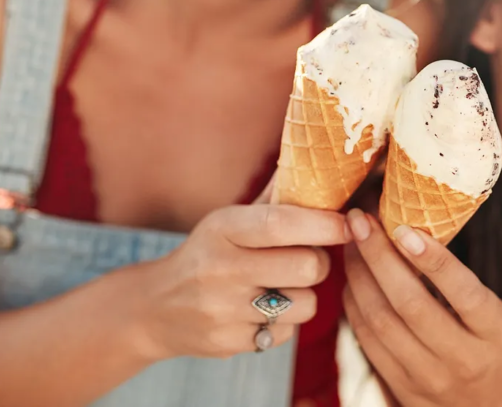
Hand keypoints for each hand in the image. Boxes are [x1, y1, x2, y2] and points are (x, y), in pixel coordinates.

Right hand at [133, 188, 351, 360]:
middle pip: (307, 266)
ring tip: (283, 286)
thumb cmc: (208, 253)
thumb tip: (310, 158)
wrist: (155, 308)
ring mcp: (224, 310)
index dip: (323, 223)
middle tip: (307, 257)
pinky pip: (287, 333)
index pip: (281, 223)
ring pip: (305, 303)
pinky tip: (262, 311)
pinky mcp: (230, 344)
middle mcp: (221, 269)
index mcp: (223, 229)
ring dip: (304, 294)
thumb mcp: (229, 220)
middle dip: (318, 261)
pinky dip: (284, 322)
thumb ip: (273, 196)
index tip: (347, 223)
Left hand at [343, 209, 501, 406]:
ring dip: (359, 276)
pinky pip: (367, 340)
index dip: (433, 259)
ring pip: (381, 321)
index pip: (463, 292)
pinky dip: (354, 304)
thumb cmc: (486, 346)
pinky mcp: (400, 387)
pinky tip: (352, 279)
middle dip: (378, 256)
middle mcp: (462, 357)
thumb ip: (458, 282)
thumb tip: (409, 226)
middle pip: (410, 303)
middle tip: (360, 221)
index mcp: (493, 330)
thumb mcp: (491, 314)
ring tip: (351, 242)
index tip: (404, 227)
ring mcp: (428, 377)